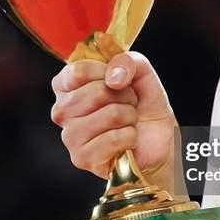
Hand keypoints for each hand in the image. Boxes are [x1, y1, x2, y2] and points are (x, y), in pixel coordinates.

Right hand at [50, 51, 177, 190]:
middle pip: (97, 92)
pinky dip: (130, 136)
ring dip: (129, 116)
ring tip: (128, 121)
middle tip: (128, 103)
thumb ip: (128, 61)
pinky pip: (114, 138)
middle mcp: (61, 110)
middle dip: (125, 96)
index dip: (106, 71)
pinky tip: (127, 139)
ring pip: (110, 115)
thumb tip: (114, 76)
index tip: (118, 79)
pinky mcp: (82, 158)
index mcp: (66, 85)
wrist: (157, 141)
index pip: (79, 70)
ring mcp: (70, 136)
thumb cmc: (142, 106)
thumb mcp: (140, 73)